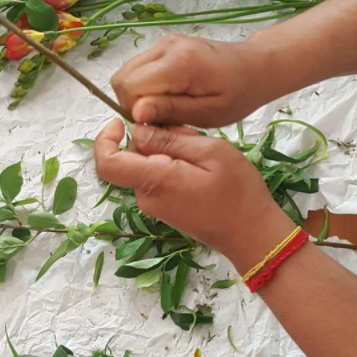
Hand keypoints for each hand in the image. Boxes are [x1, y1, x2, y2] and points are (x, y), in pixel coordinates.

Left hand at [94, 120, 296, 273]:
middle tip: (187, 134)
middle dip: (150, 139)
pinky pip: (157, 179)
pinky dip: (171, 165)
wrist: (251, 234)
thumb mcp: (210, 152)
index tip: (121, 122)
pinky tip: (200, 166)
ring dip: (165, 152)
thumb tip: (138, 131)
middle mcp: (147, 197)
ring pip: (145, 167)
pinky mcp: (165, 209)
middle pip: (129, 159)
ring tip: (200, 151)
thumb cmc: (238, 192)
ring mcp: (154, 206)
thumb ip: (170, 141)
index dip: (105, 139)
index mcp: (154, 181)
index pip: (107, 163)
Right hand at [110, 34, 276, 128]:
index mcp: (178, 63)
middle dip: (132, 104)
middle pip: (122, 78)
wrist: (254, 67)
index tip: (155, 124)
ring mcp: (163, 43)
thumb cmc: (237, 94)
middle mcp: (166, 47)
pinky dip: (143, 88)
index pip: (130, 87)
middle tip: (158, 119)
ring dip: (137, 96)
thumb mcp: (207, 113)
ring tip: (163, 109)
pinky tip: (165, 98)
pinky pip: (138, 70)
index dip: (135, 111)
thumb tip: (136, 113)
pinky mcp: (164, 46)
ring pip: (126, 73)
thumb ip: (170, 111)